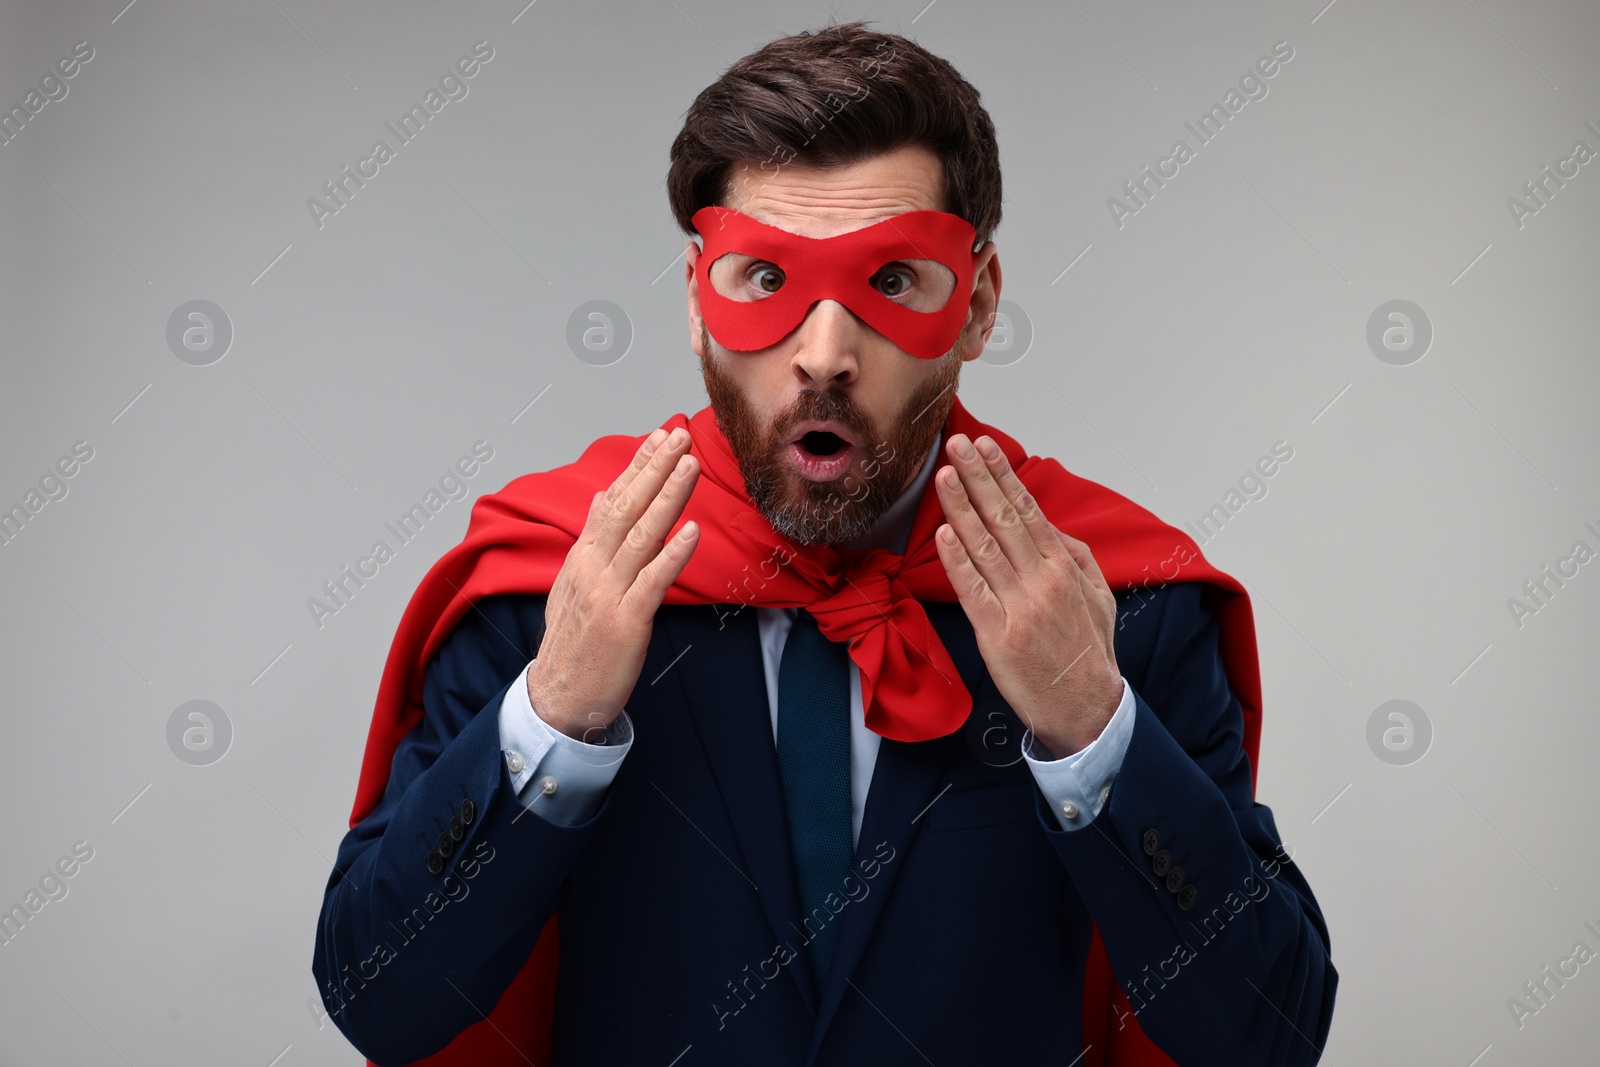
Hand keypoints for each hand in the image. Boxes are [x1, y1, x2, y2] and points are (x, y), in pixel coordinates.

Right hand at [526, 426, 700, 741]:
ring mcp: (609, 594)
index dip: (637, 466)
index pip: (611, 499)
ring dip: (668, 498)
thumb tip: (598, 500)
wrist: (559, 698)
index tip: (659, 437)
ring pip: (641, 536)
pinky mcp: (627, 621)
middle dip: (655, 468)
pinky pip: (653, 581)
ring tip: (689, 466)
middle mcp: (592, 568)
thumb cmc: (572, 644)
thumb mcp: (571, 585)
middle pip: (626, 507)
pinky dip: (673, 554)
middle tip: (679, 434)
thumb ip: (589, 542)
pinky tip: (692, 530)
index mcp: (581, 557)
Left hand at [932, 432, 1121, 757]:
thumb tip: (1049, 525)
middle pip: (1004, 517)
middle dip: (979, 477)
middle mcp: (1042, 579)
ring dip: (962, 507)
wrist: (1088, 709)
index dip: (1003, 476)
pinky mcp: (997, 634)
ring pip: (985, 546)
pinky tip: (944, 533)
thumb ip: (1074, 556)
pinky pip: (973, 589)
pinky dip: (958, 560)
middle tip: (957, 445)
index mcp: (1065, 566)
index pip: (1028, 509)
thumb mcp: (1098, 596)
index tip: (985, 448)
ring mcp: (1019, 605)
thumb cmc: (1089, 654)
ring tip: (945, 476)